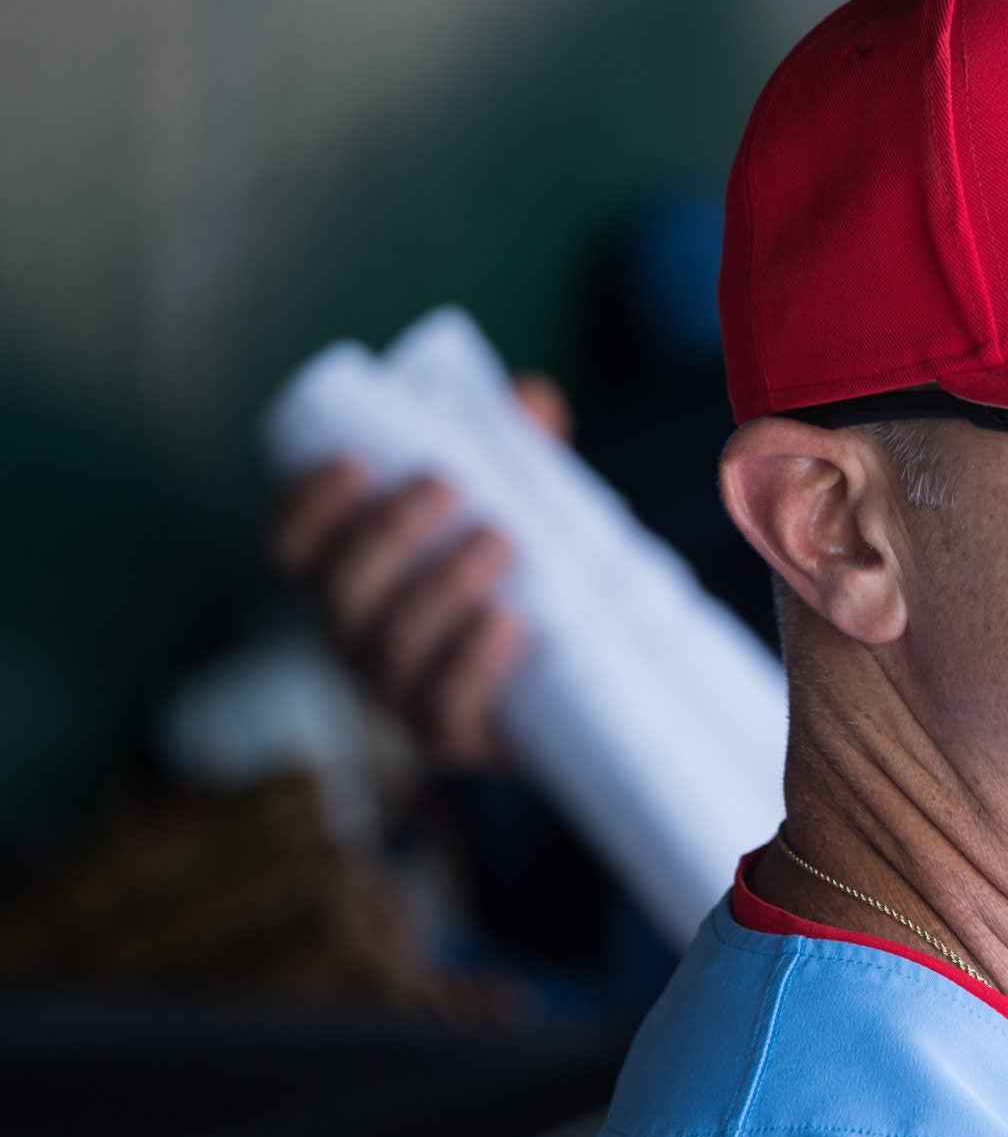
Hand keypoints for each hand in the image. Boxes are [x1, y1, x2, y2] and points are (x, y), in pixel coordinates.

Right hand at [268, 375, 570, 769]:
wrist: (586, 686)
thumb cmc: (530, 580)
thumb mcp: (524, 509)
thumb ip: (521, 453)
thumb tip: (530, 398)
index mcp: (351, 578)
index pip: (292, 546)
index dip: (305, 505)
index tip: (356, 462)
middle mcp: (357, 638)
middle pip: (341, 590)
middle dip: (388, 533)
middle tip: (448, 484)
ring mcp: (398, 694)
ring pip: (393, 645)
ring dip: (441, 587)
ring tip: (504, 540)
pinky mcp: (452, 738)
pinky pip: (446, 707)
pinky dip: (474, 661)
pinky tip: (509, 622)